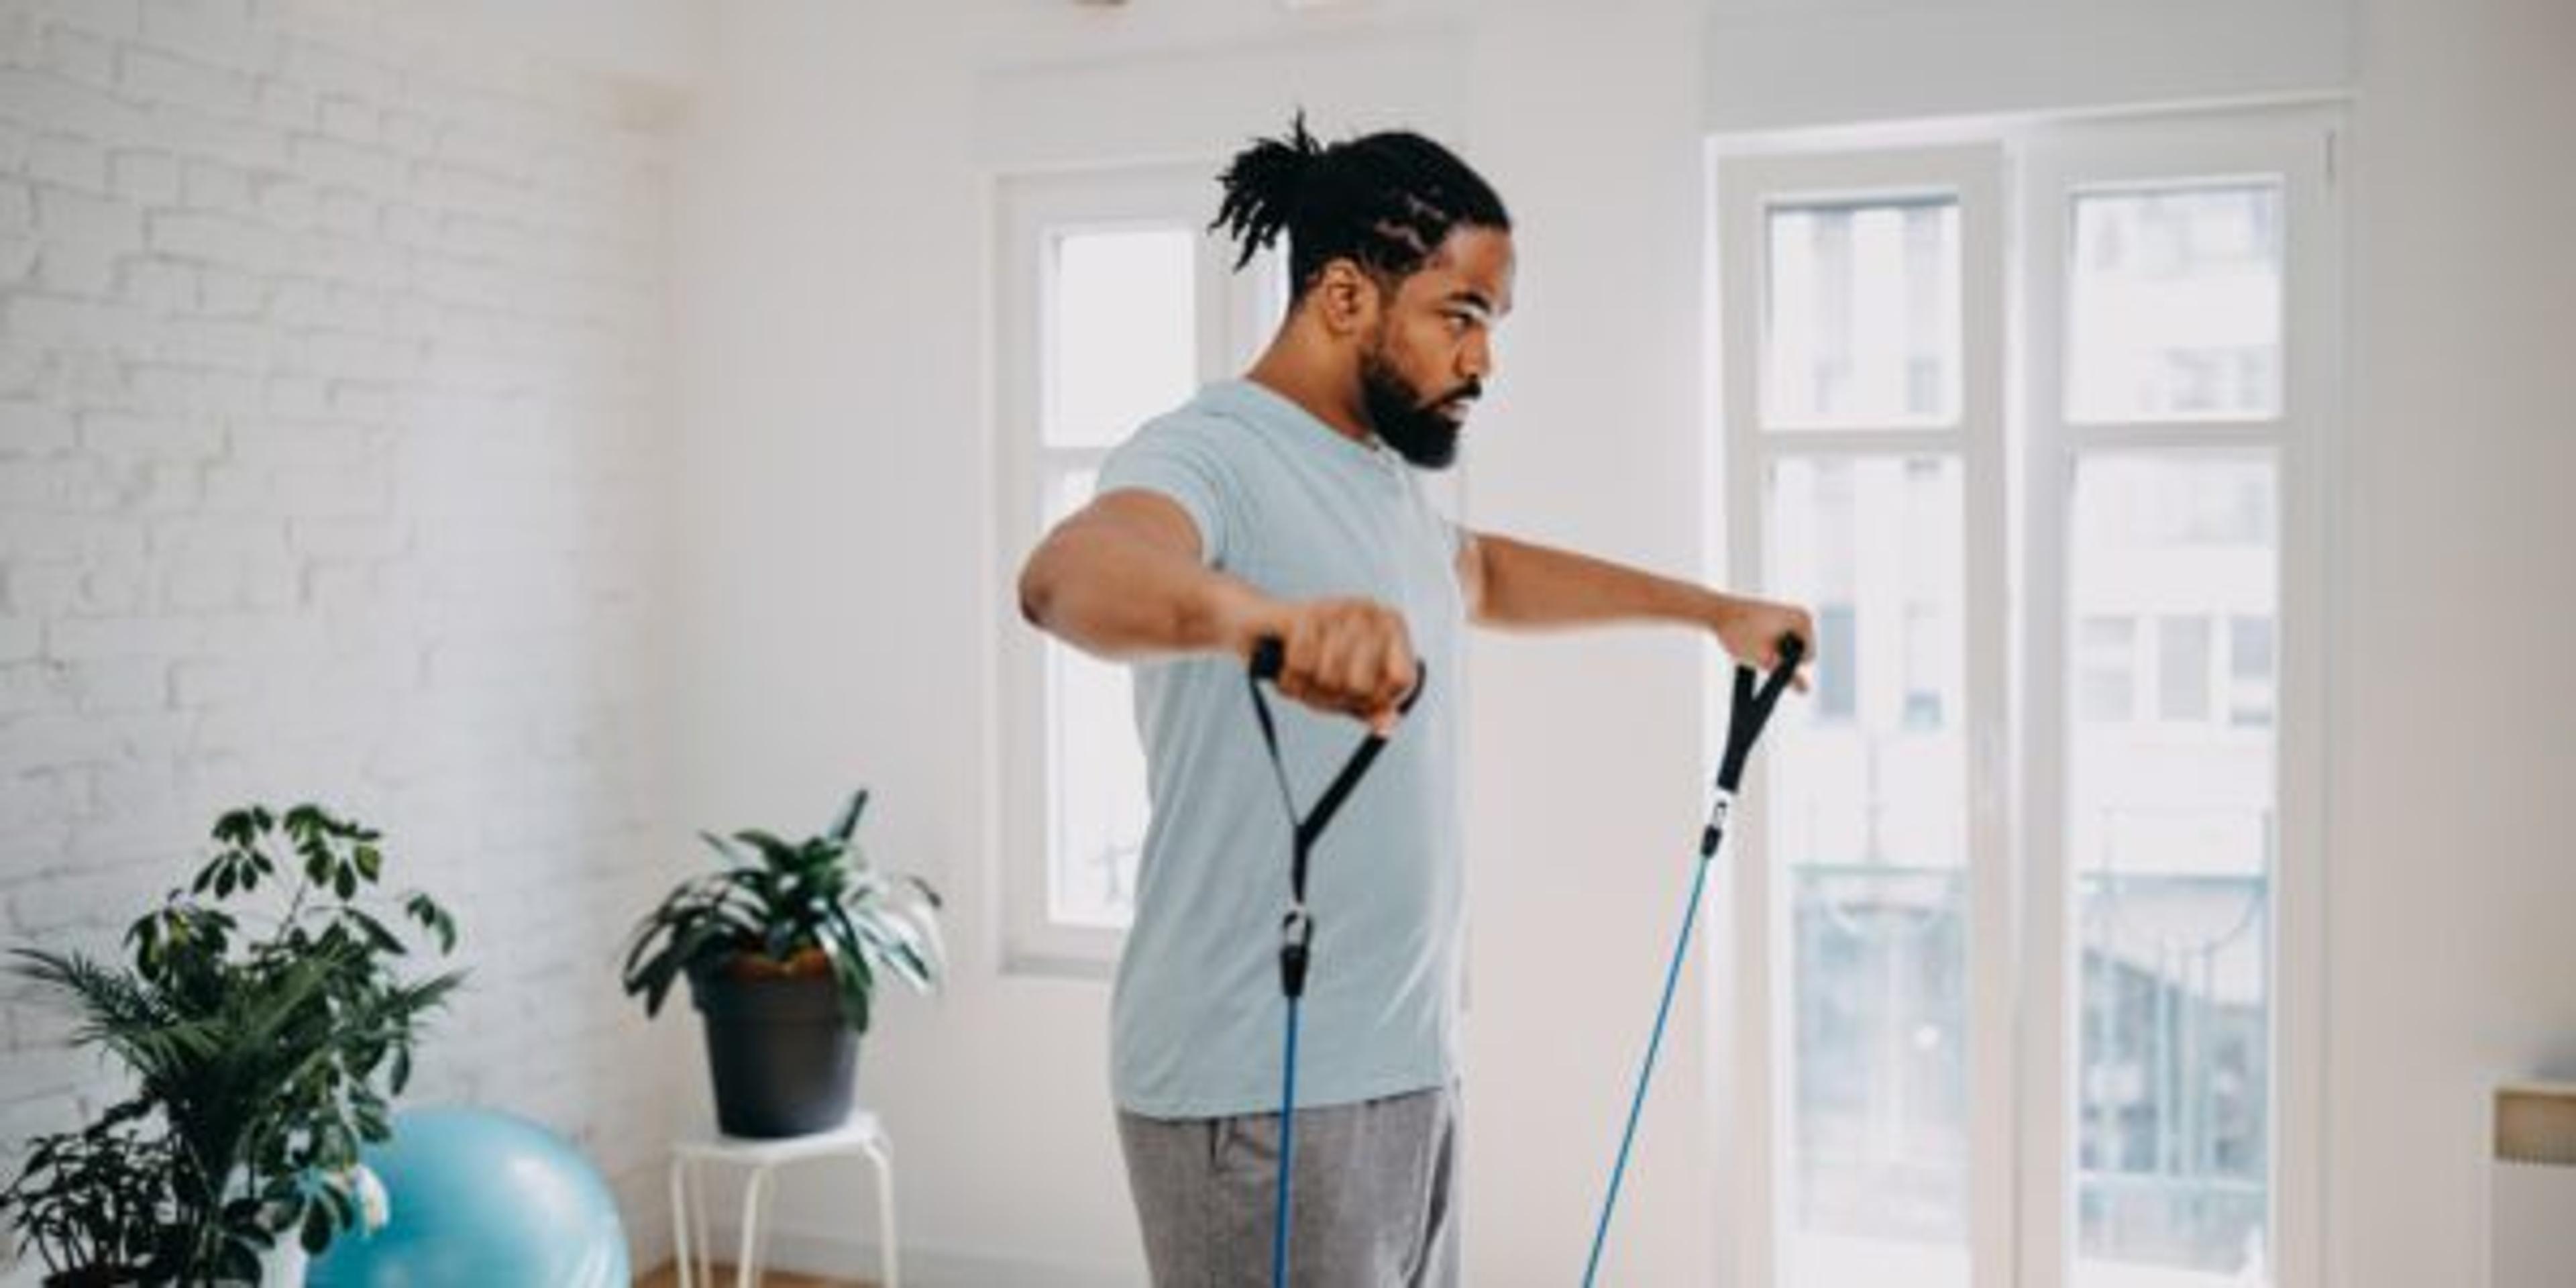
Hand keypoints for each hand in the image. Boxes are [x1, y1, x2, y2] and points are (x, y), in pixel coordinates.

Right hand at [1237, 596, 1419, 733]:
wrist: (1258, 628)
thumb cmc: (1310, 657)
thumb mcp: (1346, 688)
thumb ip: (1370, 708)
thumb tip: (1388, 726)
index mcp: (1390, 628)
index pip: (1401, 680)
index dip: (1377, 701)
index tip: (1358, 699)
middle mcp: (1370, 613)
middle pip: (1361, 685)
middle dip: (1333, 698)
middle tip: (1319, 686)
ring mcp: (1339, 609)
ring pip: (1330, 677)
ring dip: (1306, 689)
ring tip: (1300, 676)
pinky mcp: (1307, 613)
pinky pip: (1302, 666)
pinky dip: (1289, 676)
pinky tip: (1285, 665)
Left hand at [1714, 594, 1814, 692]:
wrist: (1717, 612)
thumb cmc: (1739, 632)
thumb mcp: (1763, 659)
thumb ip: (1787, 677)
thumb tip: (1805, 690)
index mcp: (1804, 620)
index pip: (1808, 659)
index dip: (1787, 664)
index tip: (1766, 653)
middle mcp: (1802, 615)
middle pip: (1800, 654)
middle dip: (1781, 657)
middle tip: (1759, 648)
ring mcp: (1791, 616)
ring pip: (1790, 650)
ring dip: (1774, 653)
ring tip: (1755, 644)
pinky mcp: (1780, 618)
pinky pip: (1782, 642)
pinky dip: (1770, 646)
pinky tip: (1754, 641)